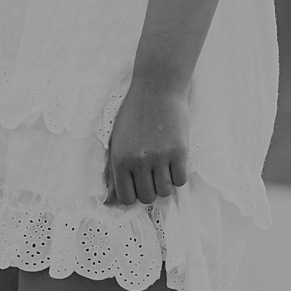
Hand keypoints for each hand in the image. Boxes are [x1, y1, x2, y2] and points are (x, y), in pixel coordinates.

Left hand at [104, 82, 190, 206]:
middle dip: (150, 191)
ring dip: (165, 184)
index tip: (138, 185)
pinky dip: (177, 176)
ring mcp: (160, 157)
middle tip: (152, 177)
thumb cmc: (134, 113)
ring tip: (164, 170)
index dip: (134, 195)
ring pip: (164, 191)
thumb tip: (109, 201)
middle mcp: (139, 161)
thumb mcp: (116, 141)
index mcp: (120, 160)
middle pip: (147, 197)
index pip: (126, 198)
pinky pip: (180, 180)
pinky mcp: (180, 151)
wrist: (158, 88)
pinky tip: (175, 164)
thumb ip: (113, 171)